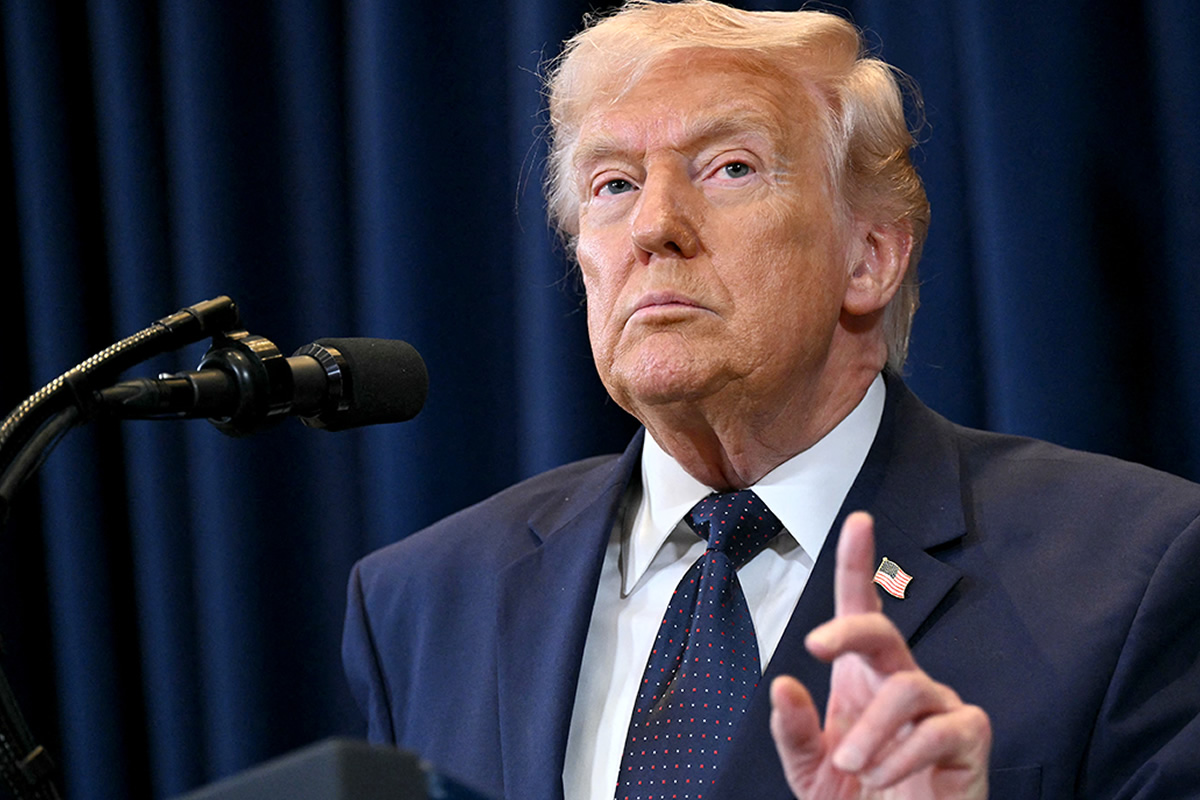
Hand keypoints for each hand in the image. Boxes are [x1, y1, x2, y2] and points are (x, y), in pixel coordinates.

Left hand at [768, 512, 990, 798]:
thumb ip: (794, 731)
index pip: (862, 611)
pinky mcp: (968, 737)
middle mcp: (901, 681)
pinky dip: (901, 755)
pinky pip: (938, 730)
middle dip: (850, 627)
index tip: (859, 523)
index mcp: (862, 677)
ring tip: (852, 764)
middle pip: (883, 630)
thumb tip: (782, 684)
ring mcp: (939, 706)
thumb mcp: (810, 769)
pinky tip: (882, 775)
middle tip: (817, 644)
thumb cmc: (860, 798)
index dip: (860, 564)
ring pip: (906, 689)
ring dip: (870, 731)